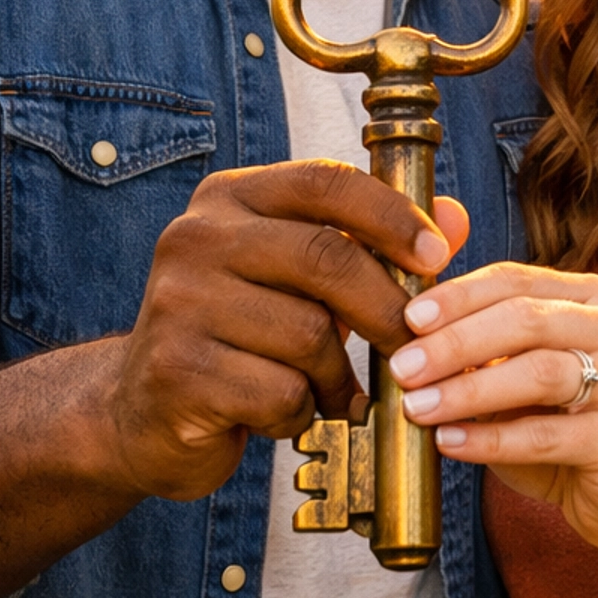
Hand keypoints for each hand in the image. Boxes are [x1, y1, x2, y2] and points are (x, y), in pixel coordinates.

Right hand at [102, 162, 467, 502]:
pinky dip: (299, 414)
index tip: (436, 255)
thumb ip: (372, 247)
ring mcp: (178, 303)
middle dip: (385, 309)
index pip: (325, 182)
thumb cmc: (239, 337)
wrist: (140, 411)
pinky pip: (279, 393)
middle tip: (411, 347)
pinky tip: (284, 415)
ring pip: (308, 334)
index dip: (391, 215)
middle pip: (326, 258)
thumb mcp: (300, 281)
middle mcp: (195, 238)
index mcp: (229, 198)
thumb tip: (457, 218)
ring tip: (329, 392)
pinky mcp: (176, 370)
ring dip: (336, 377)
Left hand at [387, 260, 597, 549]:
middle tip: (404, 367)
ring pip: (540, 373)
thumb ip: (481, 346)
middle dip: (456, 342)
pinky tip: (451, 443)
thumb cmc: (563, 426)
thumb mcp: (520, 375)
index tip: (409, 318)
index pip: (517, 279)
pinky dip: (490, 439)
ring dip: (468, 390)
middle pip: (527, 319)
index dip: (459, 296)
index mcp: (591, 298)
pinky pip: (546, 435)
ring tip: (418, 406)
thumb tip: (410, 326)